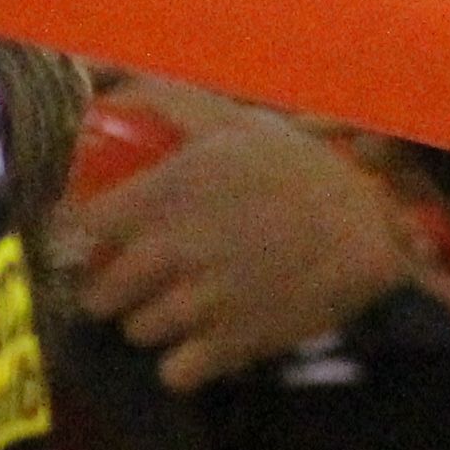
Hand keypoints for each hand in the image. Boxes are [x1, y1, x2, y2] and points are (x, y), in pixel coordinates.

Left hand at [60, 86, 417, 388]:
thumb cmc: (297, 168)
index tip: (88, 241)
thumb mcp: (229, 123)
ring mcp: (199, 303)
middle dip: (108, 290)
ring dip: (147, 323)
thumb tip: (103, 76)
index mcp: (158, 196)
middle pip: (95, 295)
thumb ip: (162, 101)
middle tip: (130, 282)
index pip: (76, 229)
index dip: (77, 239)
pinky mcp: (233, 344)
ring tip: (172, 306)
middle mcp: (167, 252)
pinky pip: (175, 373)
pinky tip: (199, 341)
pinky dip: (182, 364)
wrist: (372, 227)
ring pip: (134, 332)